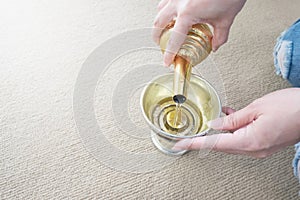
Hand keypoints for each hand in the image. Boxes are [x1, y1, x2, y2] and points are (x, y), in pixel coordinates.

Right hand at [152, 0, 245, 65]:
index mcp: (188, 13)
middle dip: (157, 37)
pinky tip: (171, 12)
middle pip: (158, 23)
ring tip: (163, 28)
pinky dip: (165, 8)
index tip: (167, 61)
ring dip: (159, 21)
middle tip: (160, 44)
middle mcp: (178, 2)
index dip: (169, 53)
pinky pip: (166, 0)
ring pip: (159, 10)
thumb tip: (215, 45)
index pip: (174, 39)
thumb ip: (219, 36)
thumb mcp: (226, 19)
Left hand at [174, 88, 299, 157]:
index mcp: (249, 141)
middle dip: (207, 137)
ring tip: (216, 118)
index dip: (194, 144)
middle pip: (222, 145)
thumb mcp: (256, 108)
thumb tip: (215, 125)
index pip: (214, 144)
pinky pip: (242, 139)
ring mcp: (260, 149)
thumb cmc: (292, 107)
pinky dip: (233, 130)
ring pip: (231, 142)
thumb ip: (232, 119)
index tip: (180, 145)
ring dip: (221, 131)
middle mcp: (254, 150)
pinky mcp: (265, 145)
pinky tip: (231, 118)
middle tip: (192, 132)